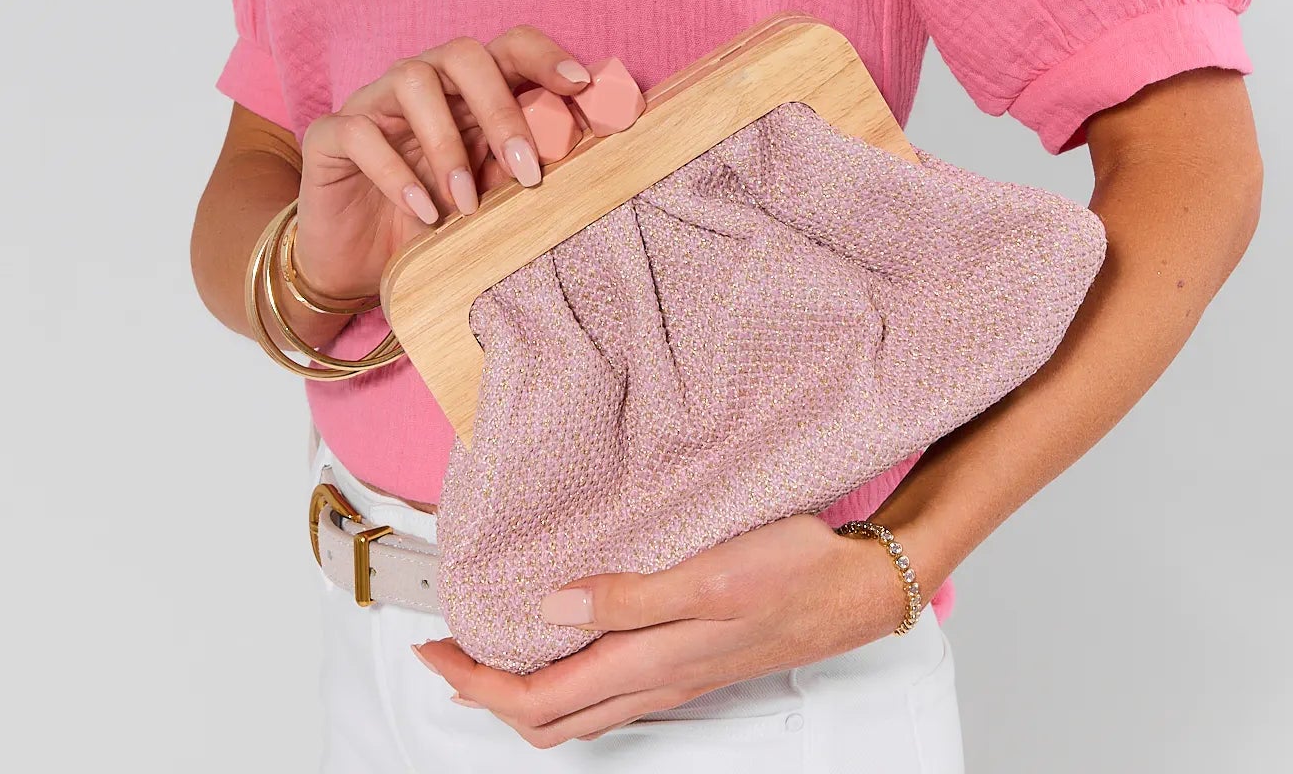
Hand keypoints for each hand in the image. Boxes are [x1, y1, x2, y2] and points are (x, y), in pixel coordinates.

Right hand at [293, 26, 591, 303]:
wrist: (352, 264)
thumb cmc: (430, 220)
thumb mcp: (486, 197)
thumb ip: (520, 167)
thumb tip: (583, 153)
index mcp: (466, 89)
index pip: (509, 46)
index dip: (546, 56)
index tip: (581, 87)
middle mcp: (422, 84)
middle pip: (463, 53)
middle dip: (502, 109)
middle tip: (528, 173)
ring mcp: (373, 104)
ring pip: (412, 80)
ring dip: (448, 144)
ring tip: (466, 204)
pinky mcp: (330, 135)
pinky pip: (359, 132)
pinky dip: (395, 173)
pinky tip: (423, 213)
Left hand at [412, 513, 911, 744]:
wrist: (858, 590)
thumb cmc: (794, 574)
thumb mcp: (711, 573)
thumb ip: (630, 595)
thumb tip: (552, 607)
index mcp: (650, 661)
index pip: (540, 700)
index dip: (477, 684)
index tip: (434, 650)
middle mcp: (655, 680)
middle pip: (549, 719)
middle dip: (485, 695)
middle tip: (443, 654)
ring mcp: (672, 677)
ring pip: (577, 711)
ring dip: (521, 692)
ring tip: (486, 653)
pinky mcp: (688, 662)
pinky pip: (608, 692)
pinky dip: (565, 680)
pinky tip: (563, 643)